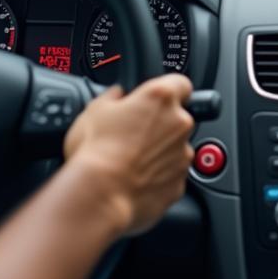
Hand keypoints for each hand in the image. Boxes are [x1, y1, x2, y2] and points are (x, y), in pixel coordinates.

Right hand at [63, 74, 194, 236]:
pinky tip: (134, 180)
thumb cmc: (95, 150)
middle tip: (132, 134)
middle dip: (159, 125)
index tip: (157, 99)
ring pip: (175, 148)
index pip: (180, 83)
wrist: (99, 195)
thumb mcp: (95, 109)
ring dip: (158, 152)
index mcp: (161, 98)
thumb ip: (113, 96)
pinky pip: (171, 175)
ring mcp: (182, 155)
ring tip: (130, 161)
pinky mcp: (179, 183)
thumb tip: (116, 95)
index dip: (169, 90)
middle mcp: (179, 123)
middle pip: (177, 118)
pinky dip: (158, 177)